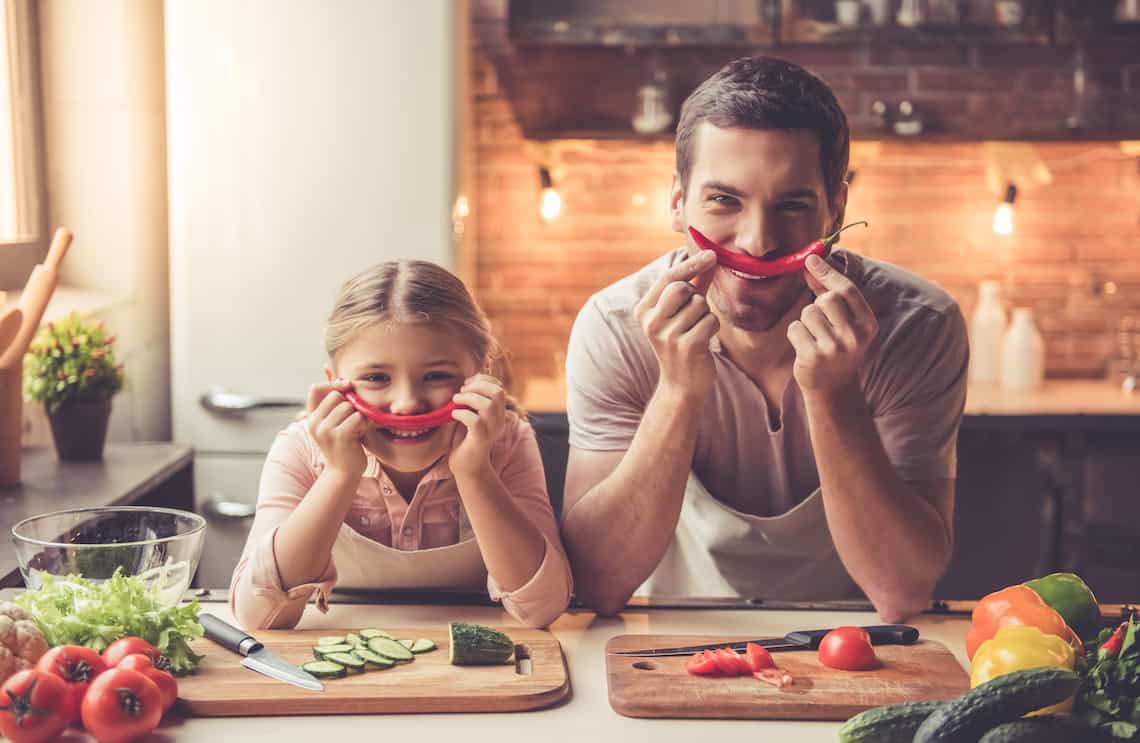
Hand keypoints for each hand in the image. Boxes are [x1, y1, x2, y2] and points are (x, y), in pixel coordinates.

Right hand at [305, 378, 368, 477]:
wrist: (344, 473)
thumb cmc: (344, 445)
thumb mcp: (334, 421)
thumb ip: (333, 401)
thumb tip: (327, 367)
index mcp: (311, 417)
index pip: (315, 388)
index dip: (332, 384)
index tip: (347, 387)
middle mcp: (314, 422)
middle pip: (336, 396)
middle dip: (350, 404)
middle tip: (353, 420)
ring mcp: (325, 429)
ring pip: (349, 406)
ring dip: (358, 416)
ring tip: (356, 430)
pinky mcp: (339, 435)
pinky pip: (357, 417)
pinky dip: (363, 424)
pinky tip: (359, 435)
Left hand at [448, 374, 507, 477]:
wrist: (468, 468)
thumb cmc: (466, 441)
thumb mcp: (471, 416)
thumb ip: (472, 402)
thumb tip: (466, 383)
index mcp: (498, 413)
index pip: (499, 387)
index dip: (483, 380)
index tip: (468, 383)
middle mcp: (499, 420)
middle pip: (497, 392)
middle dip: (477, 385)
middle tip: (462, 390)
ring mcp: (491, 430)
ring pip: (488, 405)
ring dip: (469, 398)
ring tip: (456, 400)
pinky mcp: (480, 440)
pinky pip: (475, 421)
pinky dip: (462, 413)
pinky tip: (454, 414)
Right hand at [634, 250, 718, 402]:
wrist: (681, 386)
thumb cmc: (682, 343)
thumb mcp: (682, 313)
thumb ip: (694, 286)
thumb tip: (710, 259)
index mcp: (644, 311)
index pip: (668, 278)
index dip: (691, 264)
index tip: (712, 254)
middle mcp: (651, 322)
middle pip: (683, 288)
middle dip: (696, 297)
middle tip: (693, 315)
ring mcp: (667, 336)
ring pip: (700, 305)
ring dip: (705, 315)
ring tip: (696, 332)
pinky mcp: (686, 347)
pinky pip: (710, 321)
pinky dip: (712, 328)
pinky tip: (703, 342)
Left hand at [789, 255, 878, 397]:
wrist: (833, 388)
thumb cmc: (837, 347)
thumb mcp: (844, 322)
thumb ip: (829, 293)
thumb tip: (811, 264)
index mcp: (868, 324)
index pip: (847, 290)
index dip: (827, 272)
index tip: (810, 259)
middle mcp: (854, 337)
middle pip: (827, 299)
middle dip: (817, 305)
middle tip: (821, 322)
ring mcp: (834, 349)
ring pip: (808, 313)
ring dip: (805, 321)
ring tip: (814, 337)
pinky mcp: (813, 358)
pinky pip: (795, 328)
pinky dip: (795, 334)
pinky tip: (805, 347)